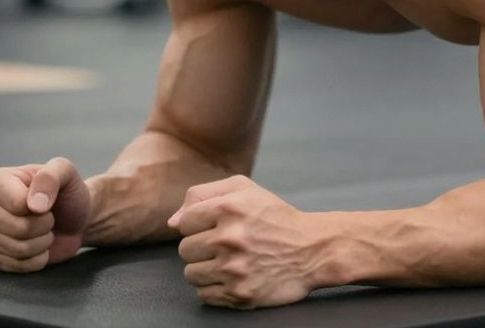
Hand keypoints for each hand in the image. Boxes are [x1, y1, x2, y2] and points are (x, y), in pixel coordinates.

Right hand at [0, 157, 91, 272]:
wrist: (73, 219)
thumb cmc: (67, 192)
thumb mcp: (66, 171)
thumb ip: (51, 176)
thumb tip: (34, 205)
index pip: (18, 204)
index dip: (41, 206)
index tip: (47, 200)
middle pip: (18, 229)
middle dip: (44, 225)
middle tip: (48, 216)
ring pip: (18, 249)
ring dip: (43, 242)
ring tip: (44, 230)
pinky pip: (17, 266)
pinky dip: (37, 259)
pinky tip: (39, 246)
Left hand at [169, 175, 322, 308]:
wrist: (312, 250)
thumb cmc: (276, 218)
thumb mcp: (245, 190)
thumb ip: (203, 194)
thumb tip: (172, 222)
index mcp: (229, 208)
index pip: (184, 222)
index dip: (199, 225)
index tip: (217, 228)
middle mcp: (229, 238)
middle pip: (184, 250)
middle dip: (201, 248)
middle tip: (225, 246)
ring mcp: (234, 269)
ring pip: (191, 274)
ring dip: (206, 269)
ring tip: (229, 262)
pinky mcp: (239, 294)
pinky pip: (204, 295)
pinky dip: (215, 288)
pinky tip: (234, 277)